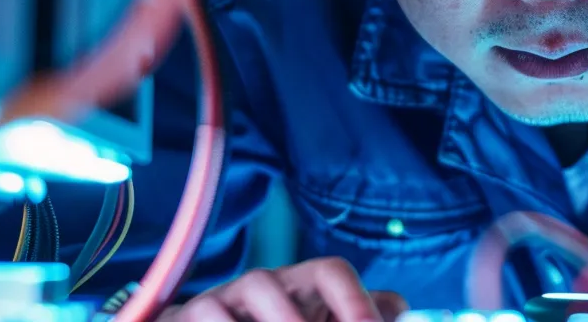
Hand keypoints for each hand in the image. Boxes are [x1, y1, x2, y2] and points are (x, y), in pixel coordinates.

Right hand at [159, 257, 406, 321]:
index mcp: (301, 283)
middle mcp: (260, 284)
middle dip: (295, 320)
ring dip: (269, 320)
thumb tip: (401, 313)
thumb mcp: (320, 319)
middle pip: (274, 287)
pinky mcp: (186, 318)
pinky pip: (203, 320)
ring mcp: (217, 301)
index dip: (353, 300)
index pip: (330, 271)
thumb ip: (363, 313)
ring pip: (236, 298)